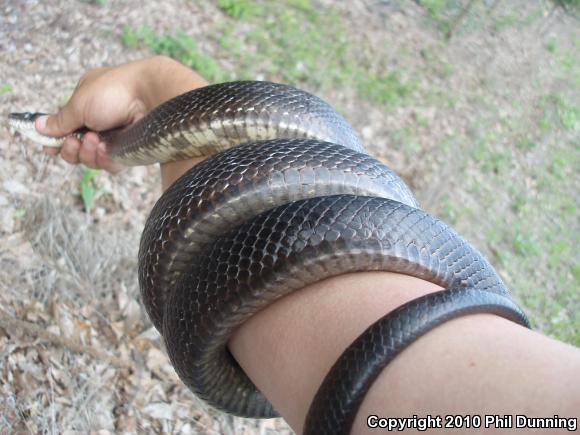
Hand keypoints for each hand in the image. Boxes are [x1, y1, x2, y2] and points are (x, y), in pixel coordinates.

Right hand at [36, 56, 207, 172]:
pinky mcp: (130, 151)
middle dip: (71, 149)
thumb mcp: (80, 103)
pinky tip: (104, 148)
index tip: (48, 146)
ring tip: (92, 141)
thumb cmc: (116, 91)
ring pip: (92, 158)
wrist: (153, 97)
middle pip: (77, 147)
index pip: (68, 125)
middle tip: (73, 143)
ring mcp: (117, 136)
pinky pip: (109, 164)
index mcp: (89, 101)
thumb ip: (60, 119)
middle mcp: (103, 120)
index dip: (57, 138)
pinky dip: (103, 159)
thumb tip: (39, 127)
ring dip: (86, 153)